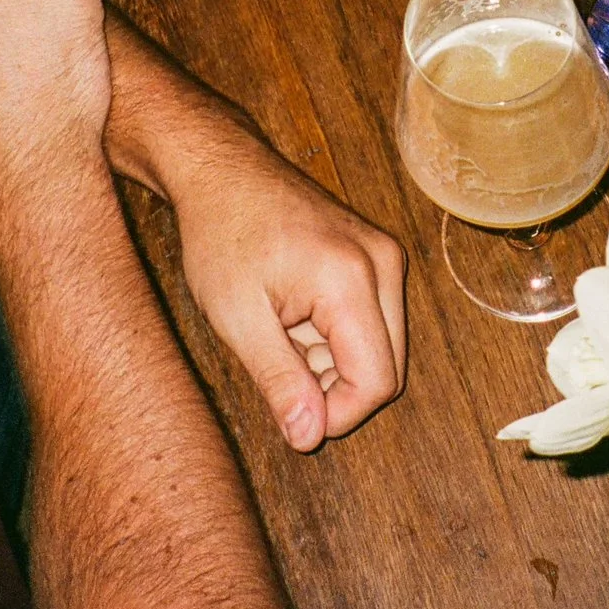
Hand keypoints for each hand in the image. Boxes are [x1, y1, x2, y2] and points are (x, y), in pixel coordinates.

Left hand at [171, 136, 406, 451]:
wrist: (222, 170)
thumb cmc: (221, 234)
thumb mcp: (236, 317)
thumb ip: (278, 380)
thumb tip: (310, 437)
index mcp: (351, 279)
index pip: (377, 382)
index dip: (336, 414)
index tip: (290, 412)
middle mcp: (383, 264)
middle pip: (388, 370)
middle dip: (334, 387)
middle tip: (278, 365)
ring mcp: (385, 256)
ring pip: (381, 349)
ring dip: (332, 362)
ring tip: (280, 332)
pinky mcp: (376, 256)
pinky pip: (373, 322)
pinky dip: (335, 337)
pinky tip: (293, 316)